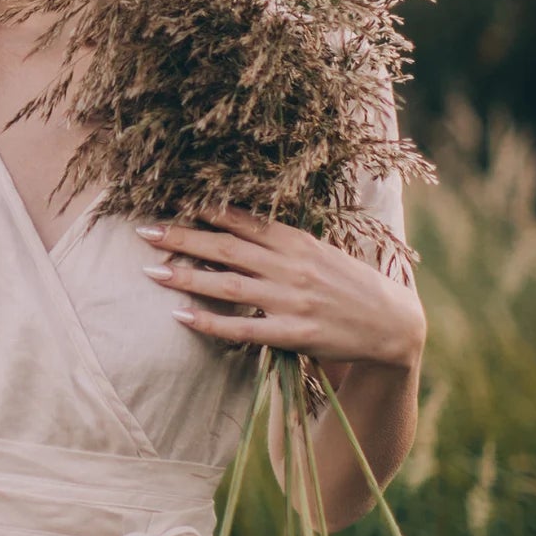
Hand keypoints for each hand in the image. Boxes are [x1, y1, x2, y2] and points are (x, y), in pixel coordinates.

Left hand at [136, 205, 425, 379]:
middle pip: (226, 248)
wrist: (392, 324)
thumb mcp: (317, 251)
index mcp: (296, 241)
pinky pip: (243, 328)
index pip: (241, 220)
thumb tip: (235, 223)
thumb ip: (279, 241)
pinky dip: (210, 322)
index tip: (169, 201)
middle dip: (182, 237)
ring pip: (228, 285)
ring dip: (187, 277)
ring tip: (152, 271)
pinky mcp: (294, 334)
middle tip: (144, 231)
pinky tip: (181, 316)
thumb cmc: (349, 284)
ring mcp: (291, 301)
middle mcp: (291, 267)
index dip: (204, 211)